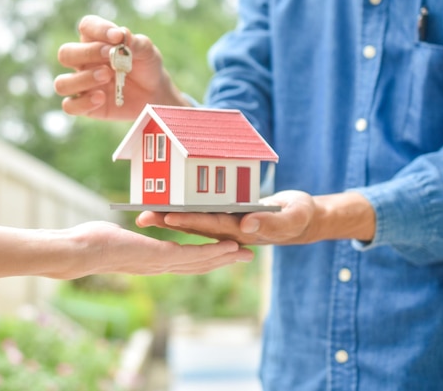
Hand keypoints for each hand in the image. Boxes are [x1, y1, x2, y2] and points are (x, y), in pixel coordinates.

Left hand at [42, 221, 252, 278]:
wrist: (77, 252)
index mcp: (150, 262)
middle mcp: (158, 267)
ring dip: (224, 258)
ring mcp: (160, 263)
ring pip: (201, 262)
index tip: (223, 253)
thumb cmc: (89, 243)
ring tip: (246, 253)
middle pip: (199, 266)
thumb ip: (126, 238)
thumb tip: (121, 233)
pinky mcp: (159, 257)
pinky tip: (228, 246)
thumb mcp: (114, 238)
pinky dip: (213, 251)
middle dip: (223, 262)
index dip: (206, 259)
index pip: (184, 263)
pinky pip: (192, 254)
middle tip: (246, 257)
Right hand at [53, 15, 187, 120]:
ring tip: (107, 76)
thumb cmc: (147, 67)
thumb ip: (136, 42)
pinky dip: (83, 103)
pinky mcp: (85, 106)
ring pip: (62, 83)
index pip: (86, 27)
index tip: (117, 37)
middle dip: (86, 53)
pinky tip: (102, 98)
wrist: (155, 94)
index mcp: (96, 41)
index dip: (98, 29)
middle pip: (66, 53)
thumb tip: (122, 34)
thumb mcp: (147, 51)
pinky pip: (70, 106)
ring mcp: (82, 85)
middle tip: (109, 56)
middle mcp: (83, 62)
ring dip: (82, 79)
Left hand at [136, 191, 319, 245]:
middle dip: (167, 221)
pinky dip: (182, 213)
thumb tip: (246, 226)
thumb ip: (271, 222)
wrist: (301, 220)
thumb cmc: (300, 216)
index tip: (166, 215)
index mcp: (241, 231)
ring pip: (192, 223)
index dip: (188, 220)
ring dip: (168, 219)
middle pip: (193, 227)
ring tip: (144, 214)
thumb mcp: (293, 216)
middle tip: (142, 217)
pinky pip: (200, 217)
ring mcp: (226, 227)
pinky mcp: (225, 220)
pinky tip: (165, 209)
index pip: (210, 225)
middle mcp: (228, 232)